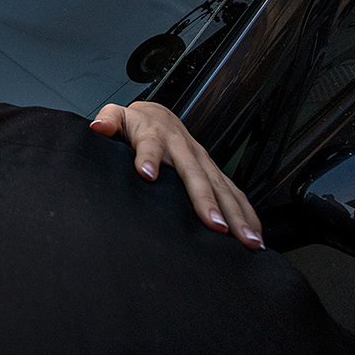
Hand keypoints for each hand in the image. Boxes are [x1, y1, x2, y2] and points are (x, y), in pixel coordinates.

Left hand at [89, 102, 264, 249]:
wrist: (158, 115)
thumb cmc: (137, 124)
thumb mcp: (118, 116)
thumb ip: (108, 120)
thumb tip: (99, 127)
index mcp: (156, 135)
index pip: (151, 144)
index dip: (149, 158)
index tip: (147, 174)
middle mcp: (184, 148)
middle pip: (195, 174)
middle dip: (206, 199)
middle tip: (213, 225)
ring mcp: (202, 160)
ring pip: (222, 187)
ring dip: (235, 212)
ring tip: (245, 238)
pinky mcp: (213, 171)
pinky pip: (234, 192)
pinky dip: (247, 213)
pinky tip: (255, 234)